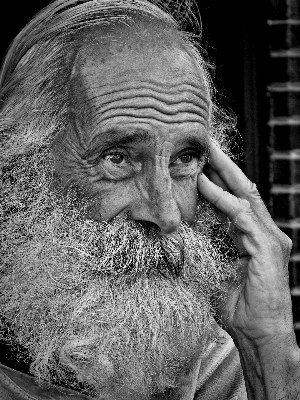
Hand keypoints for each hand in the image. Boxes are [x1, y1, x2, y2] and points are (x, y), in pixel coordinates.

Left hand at [198, 141, 293, 347]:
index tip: (200, 163)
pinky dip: (223, 199)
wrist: (259, 334)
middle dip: (224, 166)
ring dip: (222, 173)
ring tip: (205, 153)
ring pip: (244, 196)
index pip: (235, 200)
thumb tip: (181, 235)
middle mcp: (263, 232)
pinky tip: (204, 185)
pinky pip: (241, 216)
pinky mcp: (268, 247)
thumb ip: (205, 249)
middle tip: (206, 144)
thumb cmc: (238, 307)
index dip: (218, 180)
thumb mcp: (216, 270)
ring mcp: (269, 237)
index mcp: (251, 236)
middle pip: (242, 189)